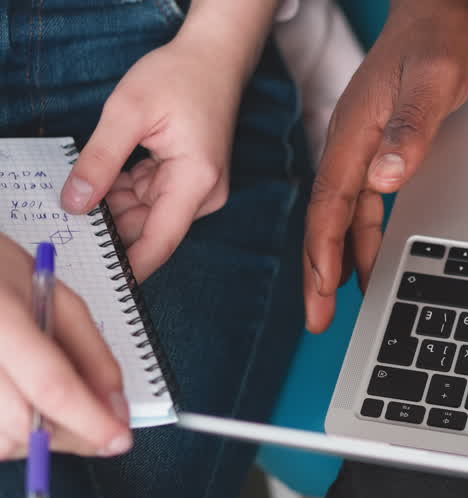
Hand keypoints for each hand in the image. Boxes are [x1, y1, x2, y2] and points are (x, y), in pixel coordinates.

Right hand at [0, 234, 131, 458]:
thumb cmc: (0, 278)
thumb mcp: (58, 300)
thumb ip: (94, 356)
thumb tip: (117, 411)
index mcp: (0, 318)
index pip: (50, 385)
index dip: (90, 420)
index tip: (120, 440)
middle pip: (22, 425)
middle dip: (69, 436)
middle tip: (95, 427)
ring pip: (1, 442)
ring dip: (37, 439)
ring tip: (48, 404)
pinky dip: (10, 434)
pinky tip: (20, 406)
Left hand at [60, 29, 241, 281]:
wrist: (213, 58)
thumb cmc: (178, 78)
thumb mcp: (127, 113)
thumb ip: (100, 161)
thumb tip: (75, 204)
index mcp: (195, 182)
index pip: (160, 242)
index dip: (130, 267)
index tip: (101, 283)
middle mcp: (204, 194)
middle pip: (151, 229)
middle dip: (111, 229)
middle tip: (70, 225)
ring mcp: (199, 189)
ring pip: (147, 214)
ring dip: (114, 207)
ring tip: (83, 191)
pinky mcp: (191, 181)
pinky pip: (153, 198)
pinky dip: (125, 193)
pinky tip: (104, 179)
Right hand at [303, 0, 467, 332]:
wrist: (437, 13)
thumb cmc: (435, 41)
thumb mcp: (432, 83)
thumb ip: (409, 130)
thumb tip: (384, 177)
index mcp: (355, 132)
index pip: (331, 202)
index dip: (325, 249)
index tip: (323, 288)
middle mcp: (351, 145)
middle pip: (326, 219)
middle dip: (319, 272)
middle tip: (317, 319)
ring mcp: (362, 149)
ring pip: (343, 218)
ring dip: (338, 262)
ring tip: (334, 305)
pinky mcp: (377, 151)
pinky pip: (361, 207)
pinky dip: (360, 240)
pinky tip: (365, 265)